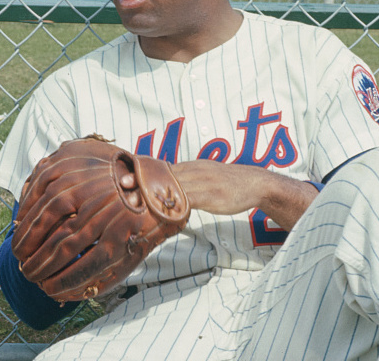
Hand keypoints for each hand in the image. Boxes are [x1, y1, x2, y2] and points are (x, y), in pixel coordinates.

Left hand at [123, 158, 317, 230]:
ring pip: (173, 185)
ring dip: (153, 193)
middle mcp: (194, 169)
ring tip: (135, 200)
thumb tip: (166, 191)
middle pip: (163, 174)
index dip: (143, 171)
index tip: (125, 175)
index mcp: (191, 166)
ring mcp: (202, 181)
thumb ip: (186, 182)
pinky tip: (163, 212)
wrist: (255, 182)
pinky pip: (190, 198)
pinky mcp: (212, 194)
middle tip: (123, 185)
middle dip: (142, 180)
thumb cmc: (227, 183)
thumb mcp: (204, 177)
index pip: (162, 166)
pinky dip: (175, 205)